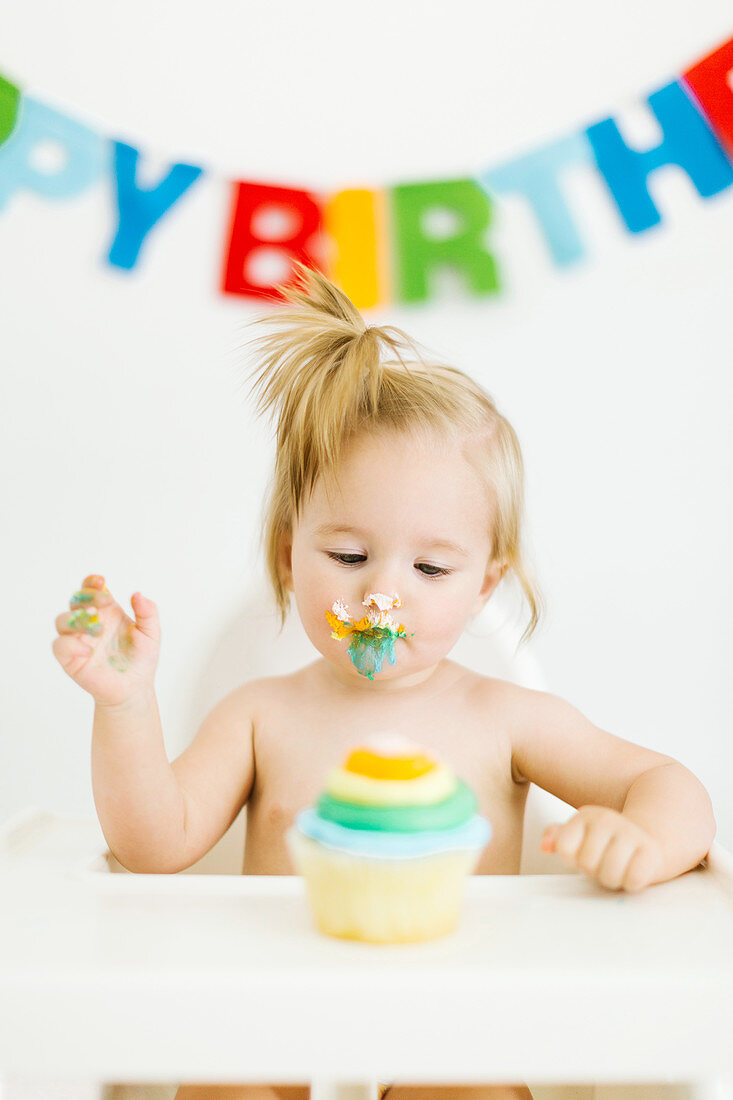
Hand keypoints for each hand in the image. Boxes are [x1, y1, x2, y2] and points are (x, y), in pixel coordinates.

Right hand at [52, 574, 160, 707]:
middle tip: (101, 605)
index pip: (92, 590)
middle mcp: (89, 622)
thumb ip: (148, 612)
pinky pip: (60, 646)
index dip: (92, 583)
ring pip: (62, 621)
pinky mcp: (70, 659)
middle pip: (75, 601)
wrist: (134, 688)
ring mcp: (78, 640)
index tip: (101, 581)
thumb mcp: (151, 633)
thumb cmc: (141, 658)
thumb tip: (138, 594)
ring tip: (97, 629)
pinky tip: (87, 650)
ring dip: (76, 620)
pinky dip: (69, 645)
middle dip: (85, 598)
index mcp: (107, 611)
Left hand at [540, 805, 664, 891]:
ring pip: (609, 874)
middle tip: (604, 863)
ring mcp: (630, 832)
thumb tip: (545, 846)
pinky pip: (633, 880)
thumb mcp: (580, 837)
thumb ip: (558, 839)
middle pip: (586, 864)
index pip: (564, 849)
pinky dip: (632, 883)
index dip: (573, 859)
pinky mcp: (650, 850)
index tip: (584, 853)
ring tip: (618, 868)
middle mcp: (606, 819)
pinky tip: (634, 870)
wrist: (647, 838)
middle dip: (595, 871)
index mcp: (584, 815)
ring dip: (613, 880)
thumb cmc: (605, 844)